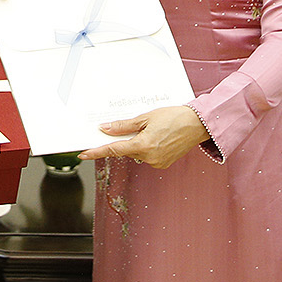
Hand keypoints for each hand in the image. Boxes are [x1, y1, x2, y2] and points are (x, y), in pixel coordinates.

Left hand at [79, 105, 208, 169]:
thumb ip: (124, 126)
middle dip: (125, 140)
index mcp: (143, 145)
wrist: (198, 124)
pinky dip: (147, 147)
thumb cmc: (174, 117)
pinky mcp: (163, 164)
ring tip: (153, 129)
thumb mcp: (146, 117)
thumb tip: (106, 129)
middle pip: (126, 150)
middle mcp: (149, 157)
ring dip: (138, 143)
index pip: (113, 150)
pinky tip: (158, 137)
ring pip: (137, 153)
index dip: (96, 152)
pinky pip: (147, 156)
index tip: (83, 154)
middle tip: (135, 127)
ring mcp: (157, 162)